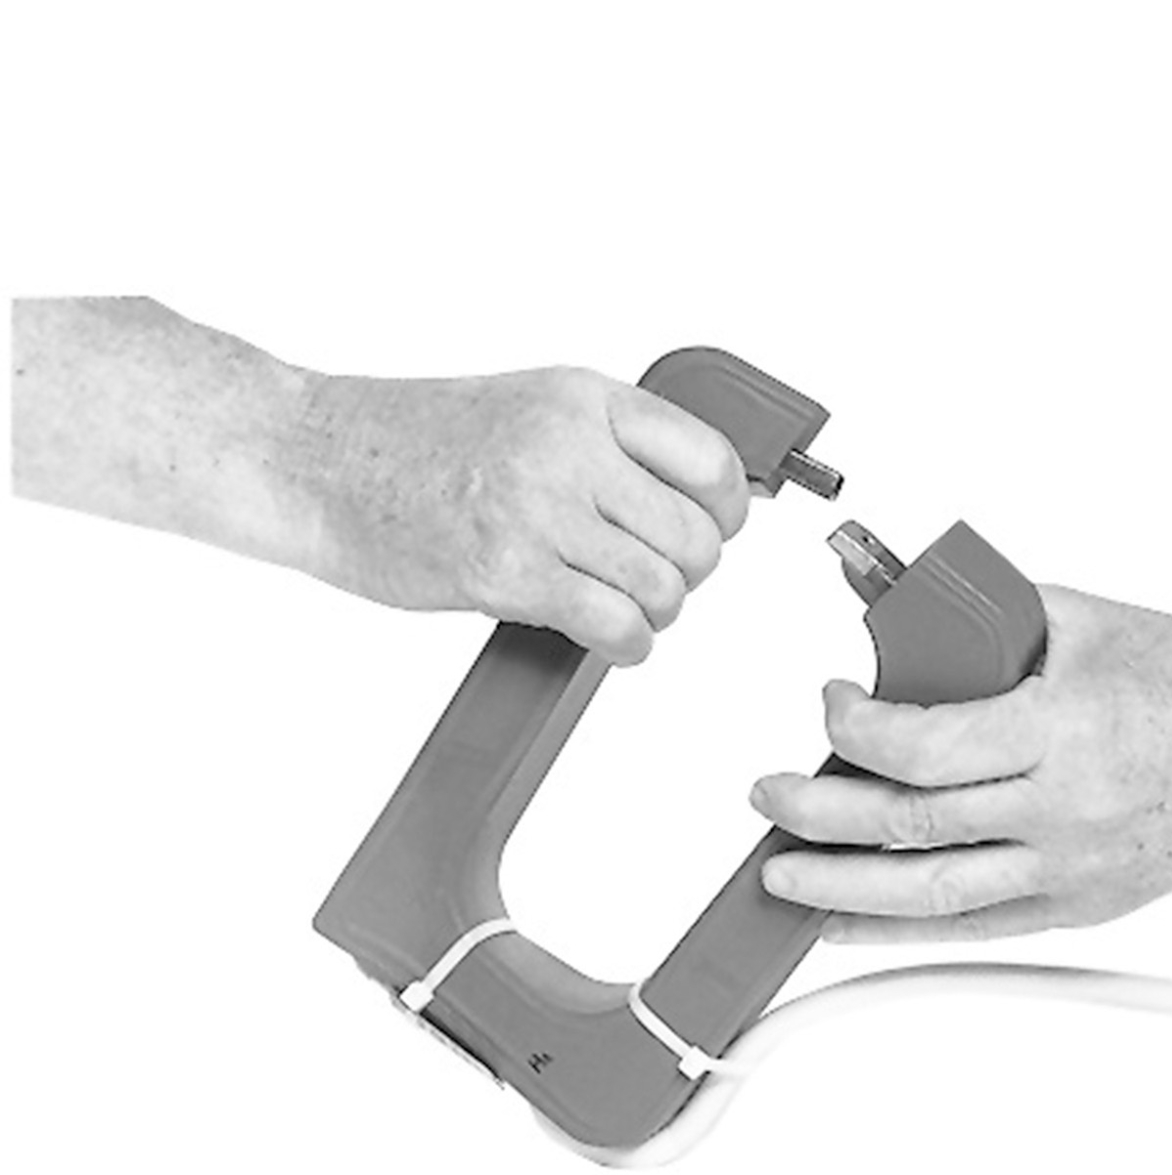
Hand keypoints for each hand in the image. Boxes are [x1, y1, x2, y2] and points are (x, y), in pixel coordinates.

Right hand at [295, 365, 749, 662]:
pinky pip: (616, 626)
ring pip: (663, 587)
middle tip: (656, 581)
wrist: (312, 459)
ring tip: (623, 610)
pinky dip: (629, 647)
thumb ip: (606, 443)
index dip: (726, 513)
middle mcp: (569, 447)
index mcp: (583, 398)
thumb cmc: (407, 440)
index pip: (712, 461)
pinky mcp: (506, 573)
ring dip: (655, 614)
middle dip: (689, 575)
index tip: (712, 532)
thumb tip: (689, 497)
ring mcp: (537, 510)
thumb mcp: (526, 407)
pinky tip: (610, 640)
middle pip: (697, 537)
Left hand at [751, 588, 1171, 940]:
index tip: (831, 704)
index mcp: (1061, 729)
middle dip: (820, 815)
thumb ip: (976, 624)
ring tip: (782, 876)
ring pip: (933, 894)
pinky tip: (844, 926)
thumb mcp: (1072, 619)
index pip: (924, 749)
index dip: (854, 731)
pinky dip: (900, 932)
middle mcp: (1066, 810)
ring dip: (842, 890)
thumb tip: (883, 616)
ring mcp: (1074, 869)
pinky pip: (974, 931)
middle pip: (912, 827)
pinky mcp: (1080, 906)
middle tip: (768, 797)